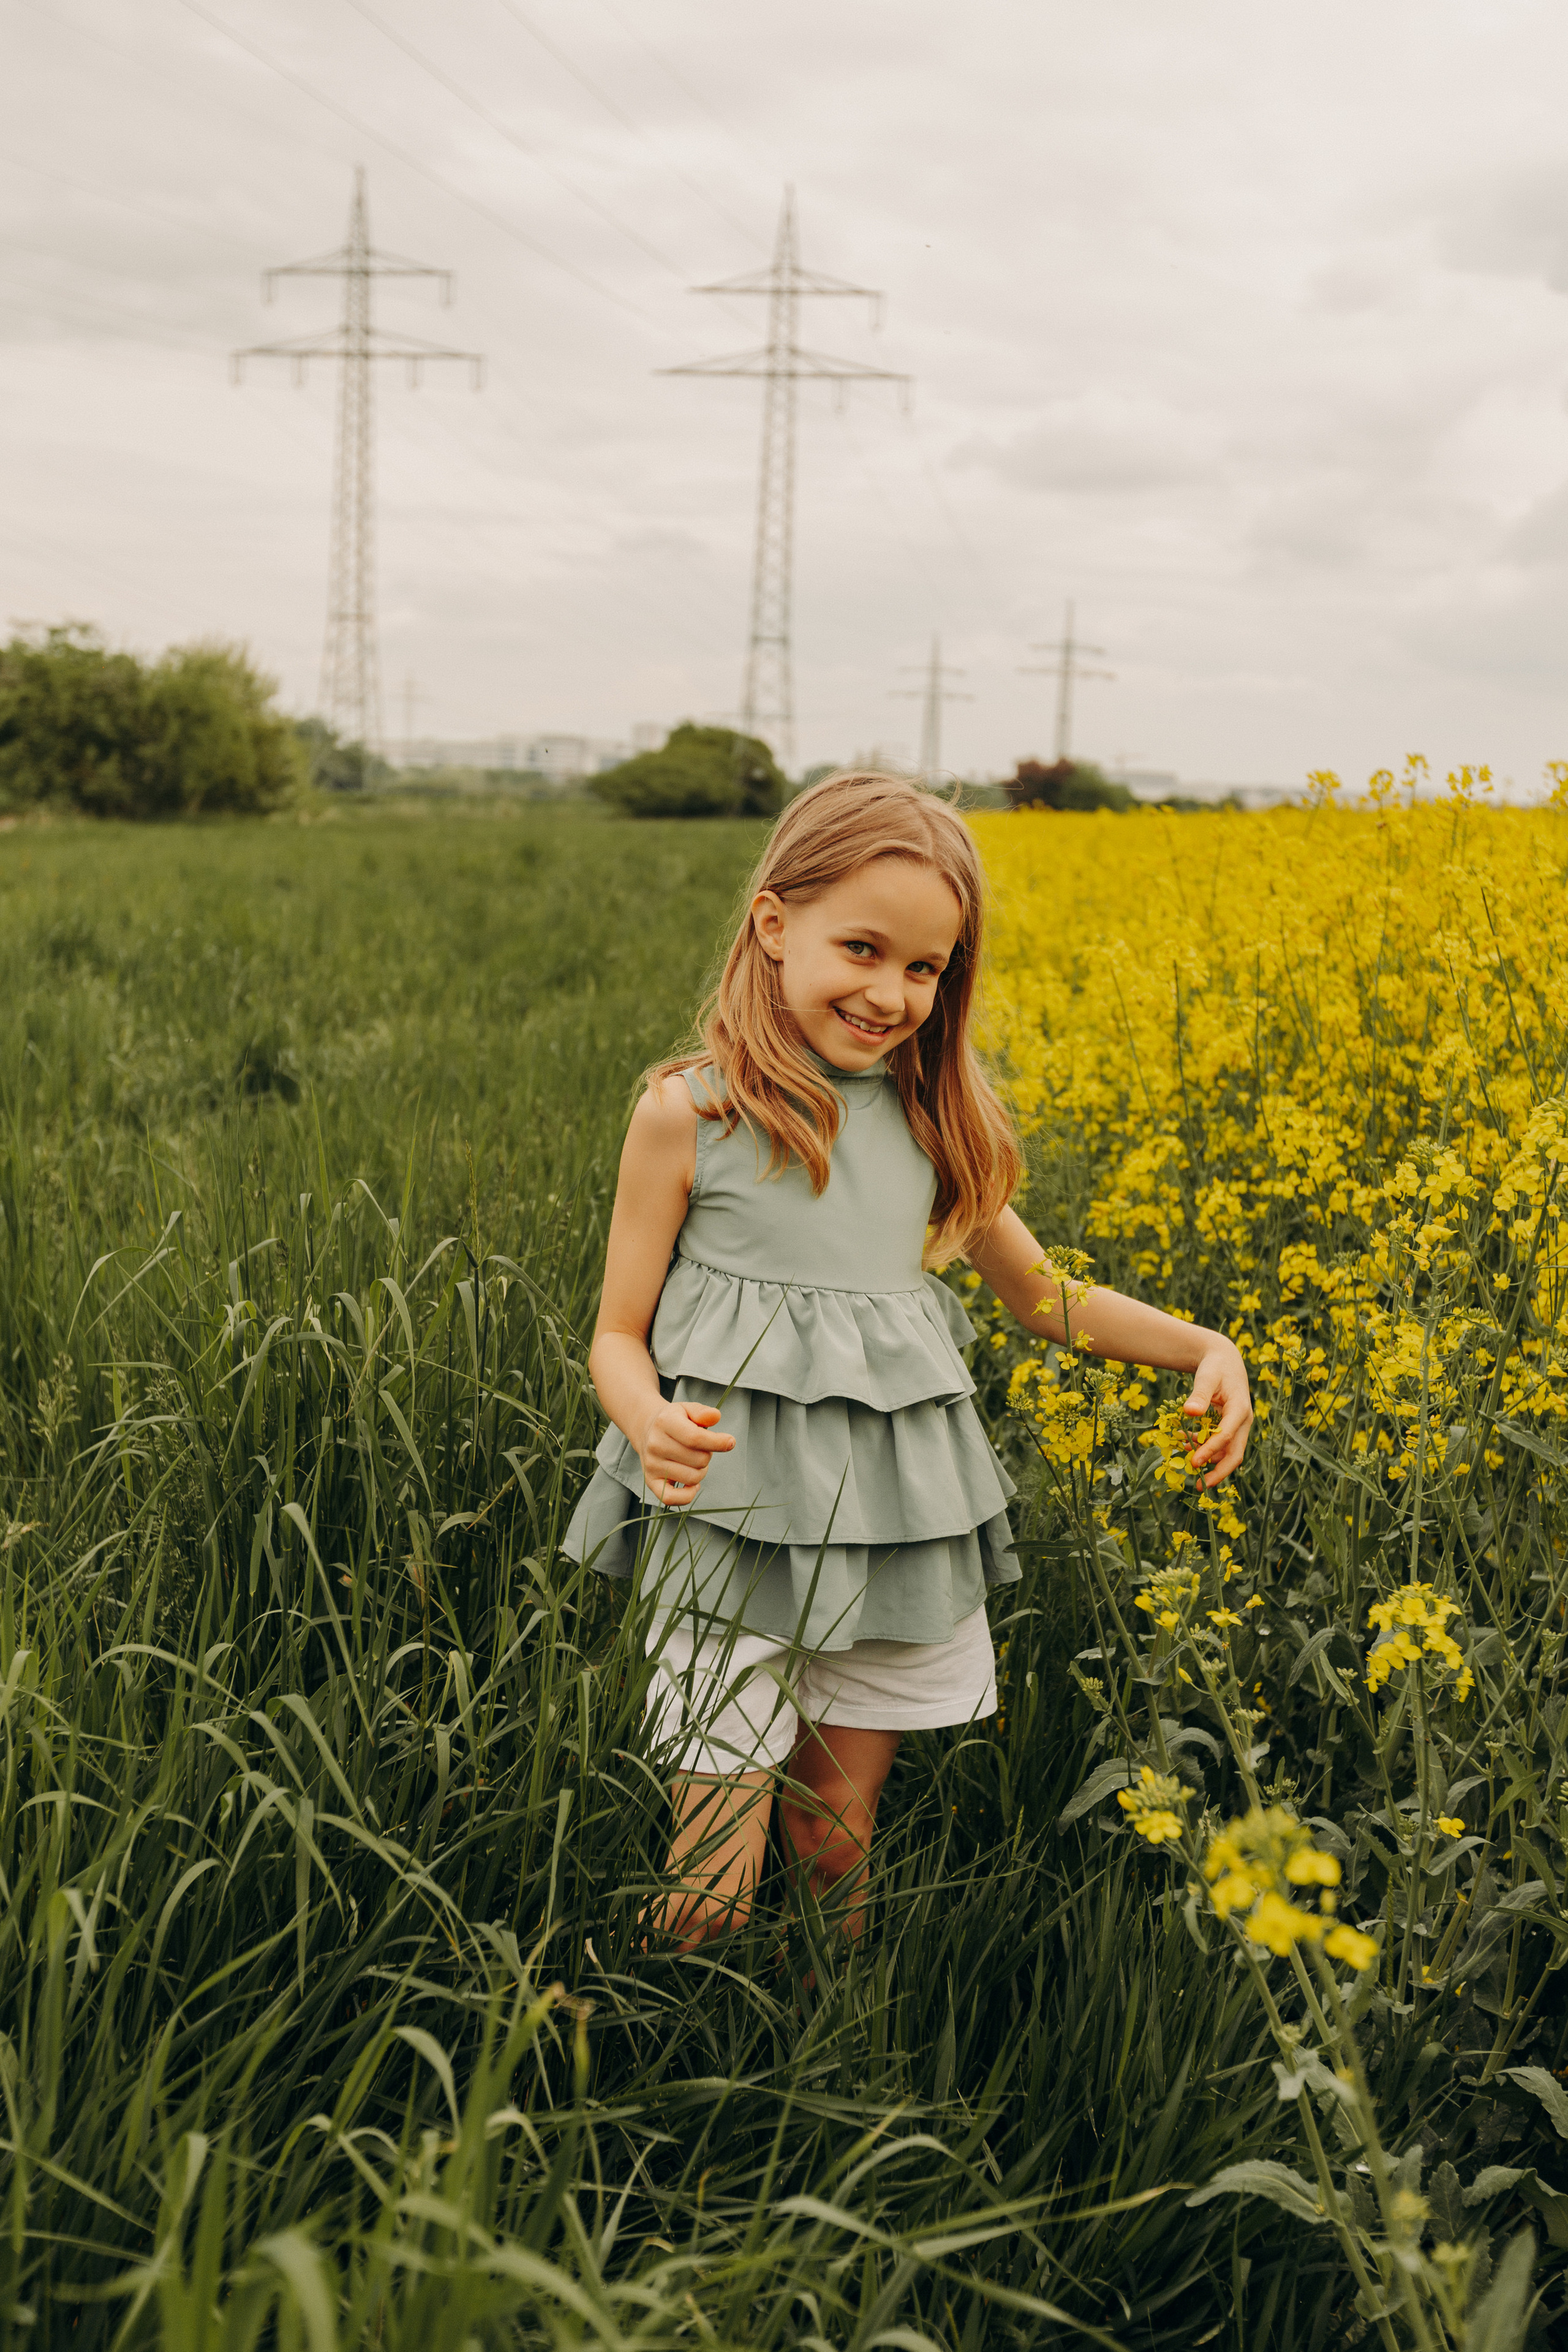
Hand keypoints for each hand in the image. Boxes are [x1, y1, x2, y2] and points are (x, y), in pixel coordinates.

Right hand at [639, 1399, 733, 1506]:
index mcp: (665, 1423)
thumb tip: (715, 1416)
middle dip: (707, 1455)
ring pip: (693, 1478)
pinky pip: (672, 1498)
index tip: (730, 1442)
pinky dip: (688, 1495)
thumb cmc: (674, 1420)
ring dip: (701, 1471)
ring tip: (693, 1461)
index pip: (695, 1438)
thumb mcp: (687, 1409)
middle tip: (701, 1449)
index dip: (718, 1443)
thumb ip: (703, 1412)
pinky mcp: (651, 1482)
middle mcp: (656, 1445)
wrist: (646, 1430)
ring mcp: (652, 1465)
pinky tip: (693, 1485)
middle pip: (699, 1460)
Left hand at [1183, 1338, 1252, 1486]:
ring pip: (1228, 1452)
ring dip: (1209, 1460)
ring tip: (1186, 1462)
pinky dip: (1204, 1448)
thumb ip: (1199, 1394)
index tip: (1194, 1463)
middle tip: (1200, 1486)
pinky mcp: (1230, 1426)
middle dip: (1219, 1471)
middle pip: (1235, 1453)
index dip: (1211, 1450)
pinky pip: (1220, 1444)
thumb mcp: (1207, 1376)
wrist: (1224, 1360)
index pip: (1227, 1435)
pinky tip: (1186, 1446)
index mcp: (1240, 1409)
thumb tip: (1189, 1412)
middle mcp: (1242, 1421)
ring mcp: (1238, 1425)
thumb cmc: (1215, 1366)